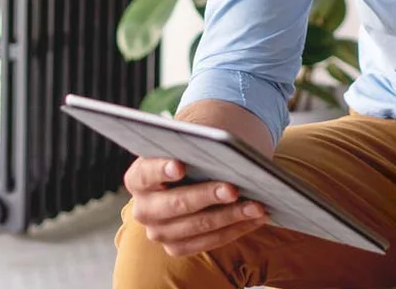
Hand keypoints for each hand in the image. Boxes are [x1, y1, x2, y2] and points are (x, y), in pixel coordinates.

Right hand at [123, 157, 268, 256]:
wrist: (188, 179)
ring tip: (257, 205)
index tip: (180, 165)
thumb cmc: (189, 157)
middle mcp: (143, 209)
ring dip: (231, 216)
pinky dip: (236, 229)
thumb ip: (195, 147)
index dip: (162, 169)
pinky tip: (256, 218)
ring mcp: (159, 232)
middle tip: (233, 188)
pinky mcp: (177, 248)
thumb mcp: (186, 147)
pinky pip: (210, 242)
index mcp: (138, 178)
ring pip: (198, 226)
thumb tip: (222, 148)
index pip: (147, 173)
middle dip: (207, 196)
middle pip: (176, 204)